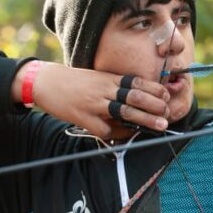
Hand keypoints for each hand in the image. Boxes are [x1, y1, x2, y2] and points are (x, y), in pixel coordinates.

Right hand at [12, 61, 170, 139]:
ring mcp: (94, 104)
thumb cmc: (74, 81)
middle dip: (155, 105)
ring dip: (145, 119)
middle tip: (167, 113)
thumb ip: (115, 86)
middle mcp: (104, 89)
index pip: (137, 82)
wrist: (45, 81)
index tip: (167, 95)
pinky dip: (117, 134)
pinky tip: (125, 135)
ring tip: (159, 125)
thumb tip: (138, 98)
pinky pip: (104, 129)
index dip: (154, 89)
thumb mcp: (98, 78)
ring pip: (124, 112)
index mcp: (109, 78)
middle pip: (135, 97)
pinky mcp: (83, 118)